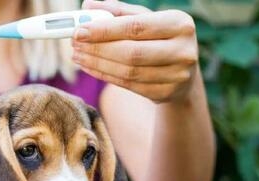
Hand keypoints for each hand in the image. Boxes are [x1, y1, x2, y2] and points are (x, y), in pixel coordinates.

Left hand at [72, 0, 198, 102]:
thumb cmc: (159, 39)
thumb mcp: (146, 20)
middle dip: (97, 48)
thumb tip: (87, 6)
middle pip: (131, 52)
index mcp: (179, 24)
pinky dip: (104, 75)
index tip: (79, 30)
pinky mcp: (166, 93)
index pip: (136, 27)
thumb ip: (118, 12)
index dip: (104, 30)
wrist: (183, 73)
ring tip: (78, 56)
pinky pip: (128, 85)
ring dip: (97, 64)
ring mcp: (176, 75)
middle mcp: (183, 50)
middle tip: (75, 44)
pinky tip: (90, 67)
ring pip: (127, 71)